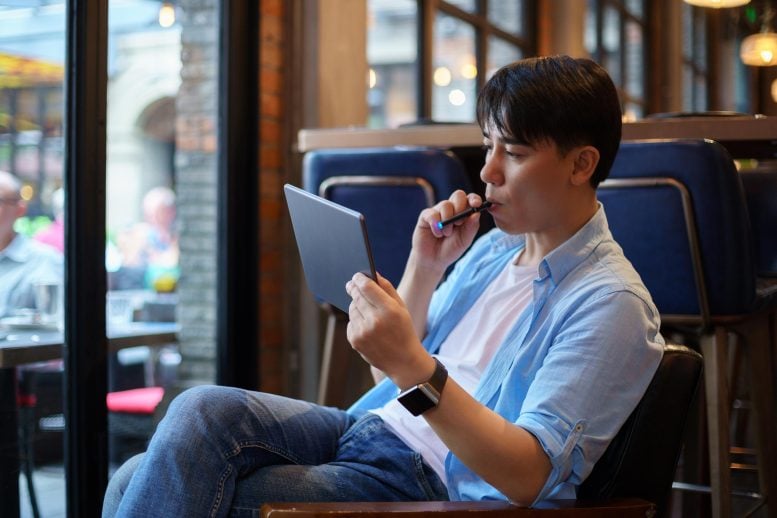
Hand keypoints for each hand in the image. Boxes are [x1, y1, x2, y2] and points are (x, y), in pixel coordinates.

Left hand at [346, 272, 434, 388]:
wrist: (404, 361)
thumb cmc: (404, 330)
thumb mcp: (402, 307)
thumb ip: (387, 288)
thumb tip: (372, 274)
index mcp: (389, 310)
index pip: (367, 287)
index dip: (359, 278)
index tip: (357, 276)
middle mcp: (375, 320)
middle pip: (357, 296)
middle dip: (354, 289)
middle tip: (351, 284)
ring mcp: (363, 332)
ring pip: (352, 309)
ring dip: (357, 306)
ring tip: (367, 311)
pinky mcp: (355, 341)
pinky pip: (351, 322)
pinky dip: (356, 321)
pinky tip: (367, 327)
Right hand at [410, 190, 484, 274]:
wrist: (433, 260)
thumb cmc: (450, 250)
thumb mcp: (464, 241)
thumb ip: (471, 227)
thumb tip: (476, 213)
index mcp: (464, 213)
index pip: (470, 199)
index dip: (474, 198)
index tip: (476, 204)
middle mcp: (451, 209)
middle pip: (458, 195)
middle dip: (460, 206)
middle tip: (459, 223)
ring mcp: (438, 211)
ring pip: (445, 204)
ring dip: (448, 221)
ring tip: (446, 234)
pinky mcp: (425, 216)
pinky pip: (432, 213)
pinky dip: (436, 224)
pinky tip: (437, 234)